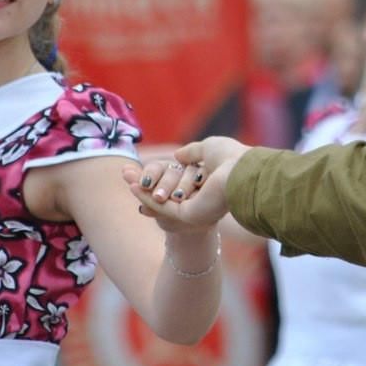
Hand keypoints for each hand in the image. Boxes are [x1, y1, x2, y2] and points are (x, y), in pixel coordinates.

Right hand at [122, 136, 249, 230]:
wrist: (241, 173)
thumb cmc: (231, 158)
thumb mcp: (208, 148)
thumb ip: (192, 153)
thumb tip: (177, 156)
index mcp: (209, 184)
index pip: (179, 180)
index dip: (160, 175)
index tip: (143, 169)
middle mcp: (202, 199)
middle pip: (167, 191)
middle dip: (146, 182)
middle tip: (125, 173)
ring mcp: (195, 210)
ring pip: (162, 199)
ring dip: (142, 188)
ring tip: (125, 176)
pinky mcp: (189, 217)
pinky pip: (162, 207)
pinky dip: (146, 197)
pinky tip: (133, 186)